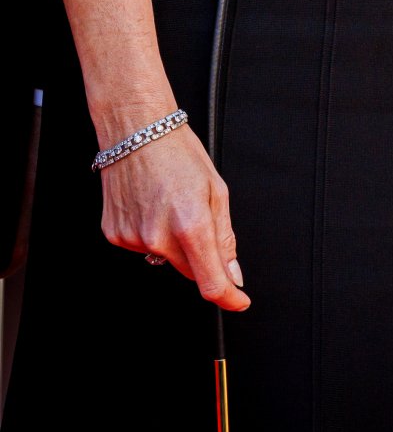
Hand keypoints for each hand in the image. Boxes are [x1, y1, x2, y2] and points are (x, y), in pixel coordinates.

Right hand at [99, 125, 250, 310]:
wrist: (136, 131)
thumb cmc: (178, 152)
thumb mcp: (215, 189)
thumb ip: (224, 237)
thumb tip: (232, 273)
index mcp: (191, 224)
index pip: (210, 282)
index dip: (228, 297)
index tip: (238, 300)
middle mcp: (159, 237)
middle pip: (191, 272)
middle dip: (203, 257)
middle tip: (199, 220)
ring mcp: (133, 239)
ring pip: (166, 259)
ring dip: (175, 243)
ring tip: (171, 204)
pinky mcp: (115, 236)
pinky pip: (143, 247)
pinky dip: (152, 234)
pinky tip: (151, 206)